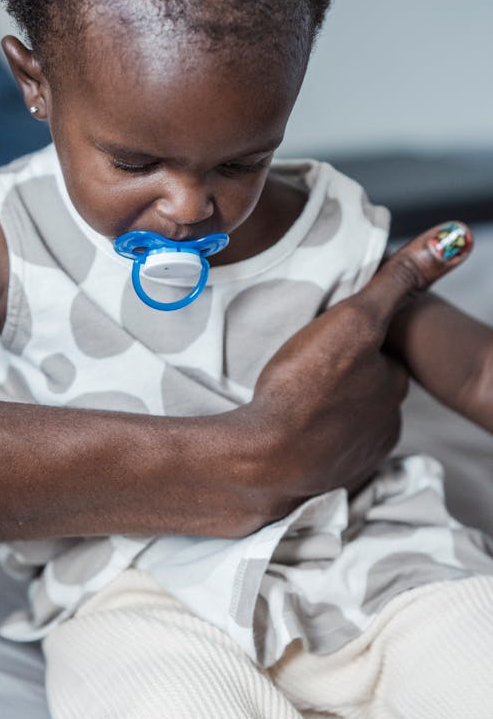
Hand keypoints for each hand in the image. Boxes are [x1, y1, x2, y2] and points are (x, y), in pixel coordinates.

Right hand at [240, 224, 472, 513]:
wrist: (264, 456)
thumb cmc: (306, 384)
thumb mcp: (355, 316)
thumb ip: (400, 279)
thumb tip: (453, 239)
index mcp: (391, 384)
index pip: (384, 355)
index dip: (361, 340)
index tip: (334, 334)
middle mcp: (384, 424)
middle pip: (367, 389)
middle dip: (346, 377)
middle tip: (308, 363)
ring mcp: (356, 456)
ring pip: (348, 421)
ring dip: (329, 410)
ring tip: (296, 394)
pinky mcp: (328, 479)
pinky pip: (325, 452)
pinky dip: (313, 440)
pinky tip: (291, 428)